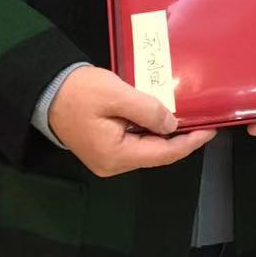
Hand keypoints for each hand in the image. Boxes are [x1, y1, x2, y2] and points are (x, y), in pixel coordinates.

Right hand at [48, 66, 215, 176]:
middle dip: (180, 139)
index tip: (210, 130)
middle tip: (202, 121)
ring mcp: (107, 159)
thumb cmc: (80, 91)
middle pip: (156, 155)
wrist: (45, 91)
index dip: (189, 143)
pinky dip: (150, 131)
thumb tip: (172, 125)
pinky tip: (162, 117)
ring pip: (146, 149)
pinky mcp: (103, 149)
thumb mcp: (116, 94)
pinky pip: (134, 143)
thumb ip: (147, 110)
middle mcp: (113, 165)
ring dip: (165, 135)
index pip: (163, 154)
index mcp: (116, 155)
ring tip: (187, 117)